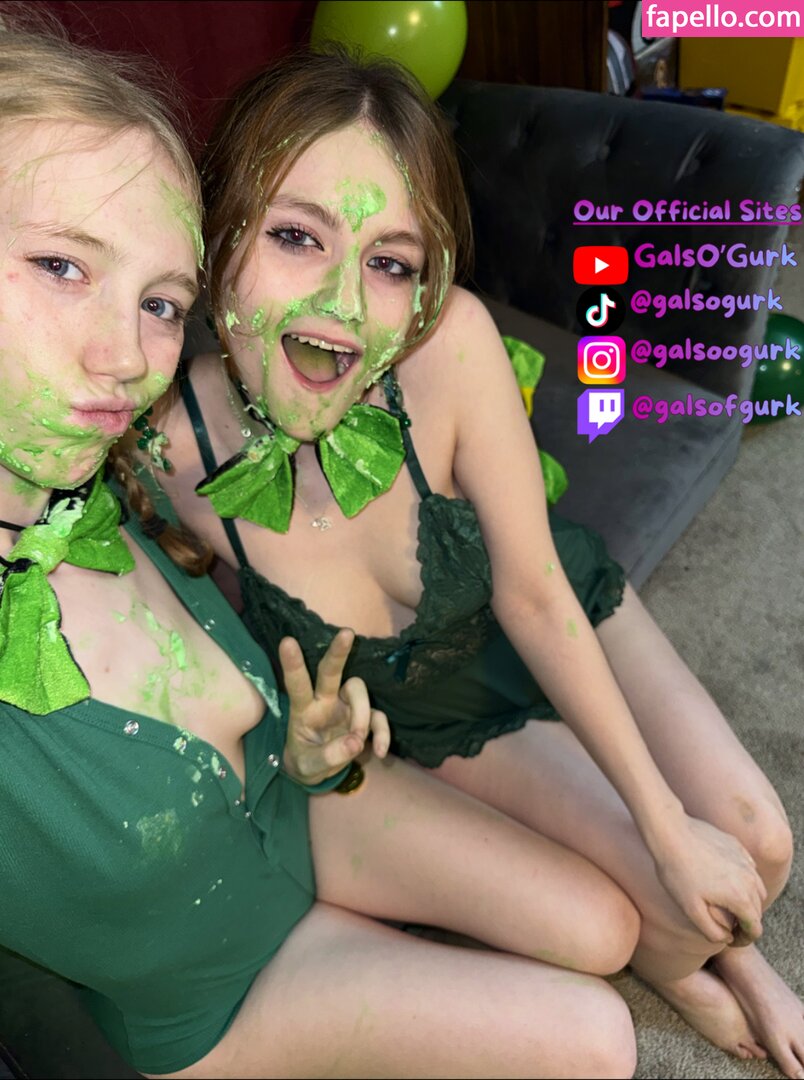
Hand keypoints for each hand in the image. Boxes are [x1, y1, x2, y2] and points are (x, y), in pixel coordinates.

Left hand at [280, 629, 389, 787]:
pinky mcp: (364, 718)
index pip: (297, 684)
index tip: (287, 641)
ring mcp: (346, 706)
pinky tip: (379, 752)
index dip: (293, 664)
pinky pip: (378, 718)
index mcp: (304, 709)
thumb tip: (355, 743)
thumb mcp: (309, 766)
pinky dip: (382, 733)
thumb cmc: (306, 760)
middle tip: (347, 634)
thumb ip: (327, 757)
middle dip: (338, 653)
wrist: (319, 772)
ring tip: (357, 741)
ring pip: (358, 690)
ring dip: (361, 715)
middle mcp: (325, 700)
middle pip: (330, 671)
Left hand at [653, 815, 767, 945]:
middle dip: (747, 921)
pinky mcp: (736, 846)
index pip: (755, 928)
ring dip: (748, 900)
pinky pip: (749, 869)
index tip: (731, 939)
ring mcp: (744, 860)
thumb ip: (711, 931)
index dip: (745, 939)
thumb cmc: (677, 872)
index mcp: (740, 897)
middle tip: (729, 925)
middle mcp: (749, 878)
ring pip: (757, 888)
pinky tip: (726, 880)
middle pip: (758, 909)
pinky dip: (744, 880)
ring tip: (729, 904)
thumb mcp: (690, 909)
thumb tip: (727, 937)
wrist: (671, 833)